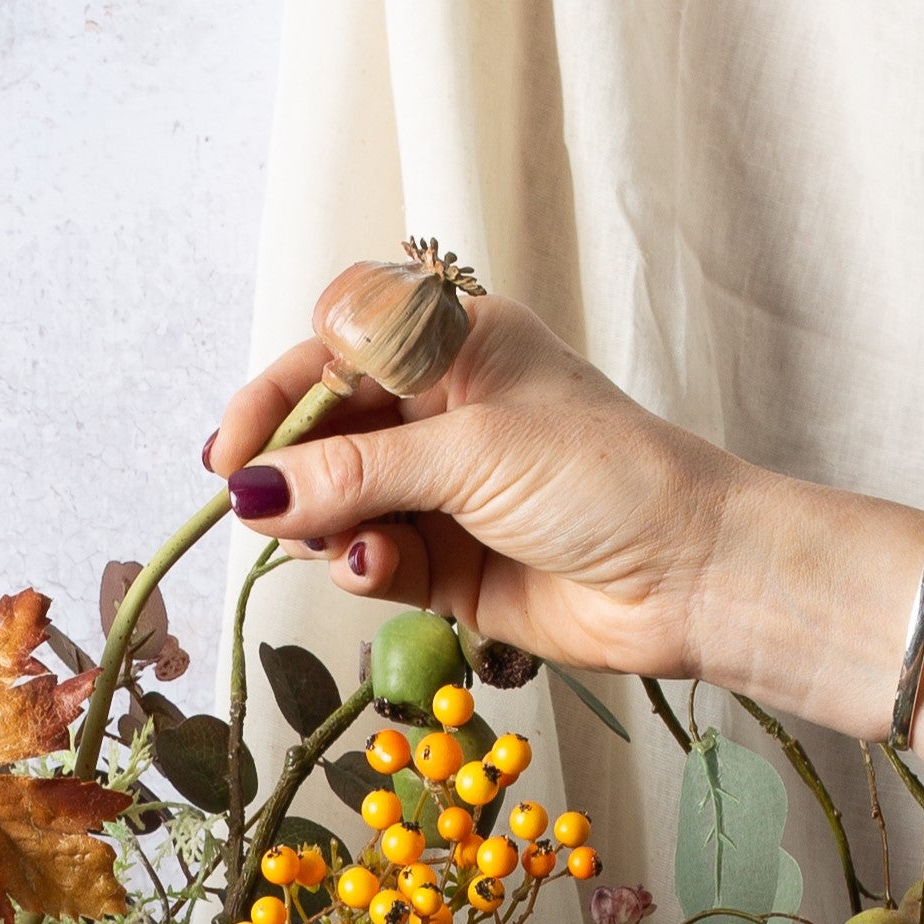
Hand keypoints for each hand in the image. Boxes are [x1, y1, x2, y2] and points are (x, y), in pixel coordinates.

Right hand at [206, 296, 744, 683]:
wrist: (689, 577)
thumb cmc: (603, 479)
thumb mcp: (471, 453)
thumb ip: (355, 472)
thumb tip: (252, 490)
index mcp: (455, 346)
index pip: (334, 348)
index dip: (277, 395)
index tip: (234, 452)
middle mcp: (441, 412)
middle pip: (324, 431)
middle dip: (291, 471)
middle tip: (261, 510)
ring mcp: (439, 490)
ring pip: (336, 502)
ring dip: (323, 525)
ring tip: (340, 544)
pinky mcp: (443, 562)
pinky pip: (367, 558)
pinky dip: (359, 566)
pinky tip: (375, 570)